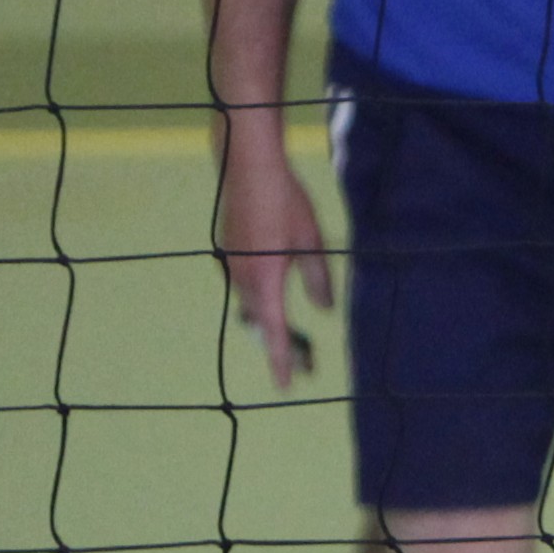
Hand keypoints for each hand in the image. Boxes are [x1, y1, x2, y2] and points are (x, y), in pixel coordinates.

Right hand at [216, 122, 332, 388]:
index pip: (273, 332)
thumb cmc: (285, 201)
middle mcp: (241, 279)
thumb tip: (324, 310)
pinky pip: (244, 286)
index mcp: (263, 281)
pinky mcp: (229, 252)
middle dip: (280, 346)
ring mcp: (231, 265)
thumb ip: (317, 278)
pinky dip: (259, 299)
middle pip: (260, 323)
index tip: (288, 385)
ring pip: (250, 305)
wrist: (247, 167)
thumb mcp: (309, 240)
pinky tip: (274, 296)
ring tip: (294, 338)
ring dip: (269, 322)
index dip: (282, 360)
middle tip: (306, 364)